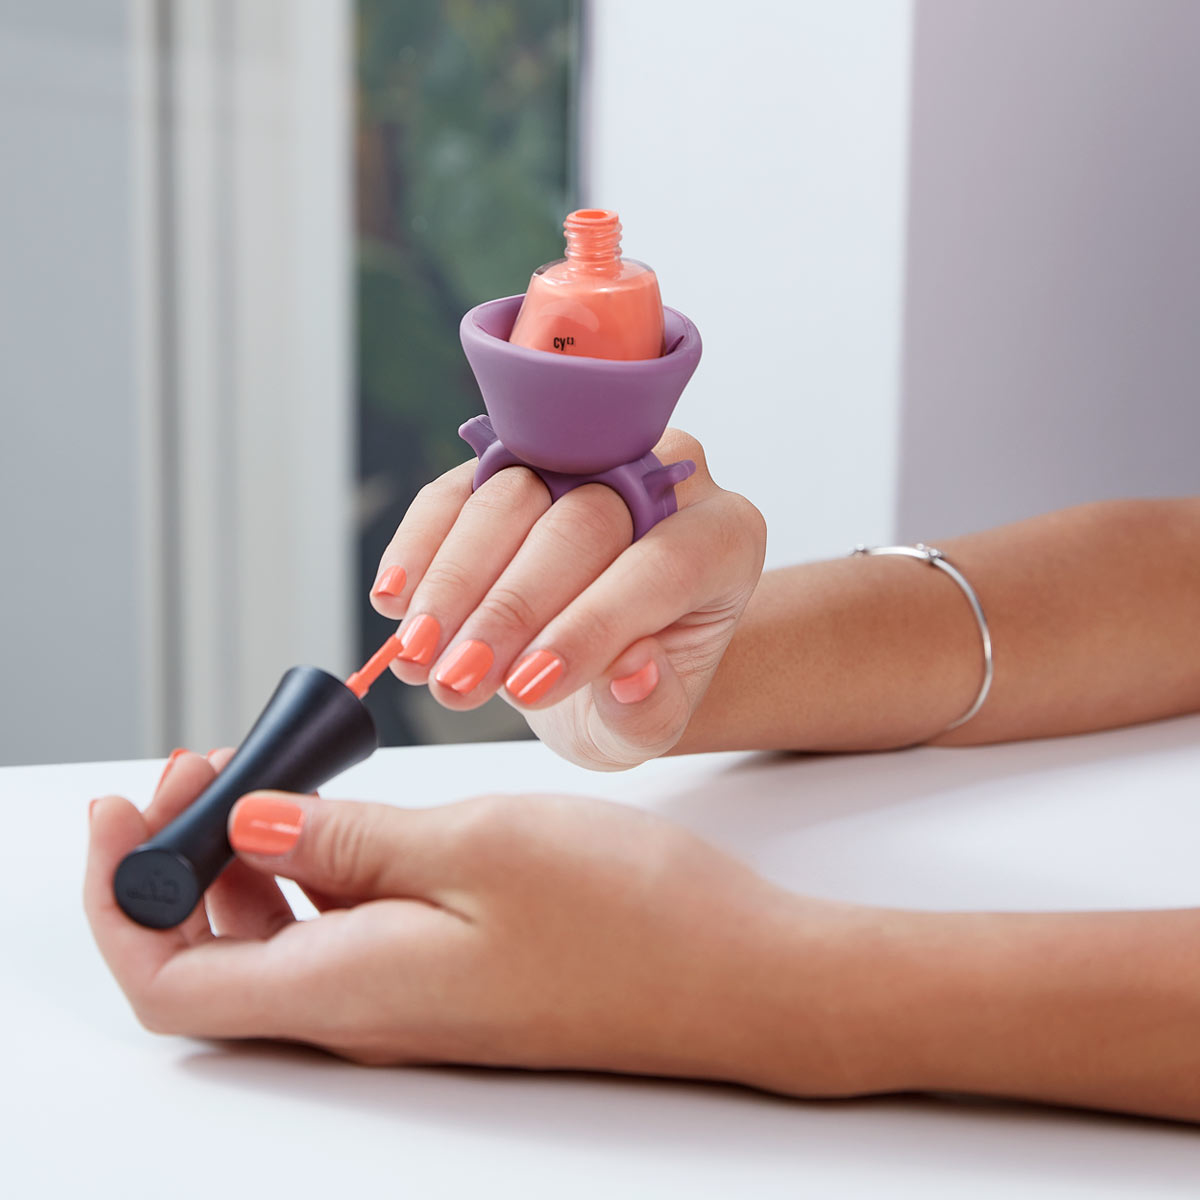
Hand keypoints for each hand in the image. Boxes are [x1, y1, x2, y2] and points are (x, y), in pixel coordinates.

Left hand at [85, 751, 870, 1093]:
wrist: (742, 977)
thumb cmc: (630, 914)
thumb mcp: (475, 846)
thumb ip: (348, 841)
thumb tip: (248, 827)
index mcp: (356, 988)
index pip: (172, 981)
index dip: (120, 898)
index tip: (120, 808)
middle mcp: (370, 1010)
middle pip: (214, 962)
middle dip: (180, 863)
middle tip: (202, 766)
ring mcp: (415, 998)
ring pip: (278, 945)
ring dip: (247, 865)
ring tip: (271, 775)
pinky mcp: (455, 977)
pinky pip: (344, 934)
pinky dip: (316, 875)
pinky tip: (350, 816)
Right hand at [370, 429, 765, 769]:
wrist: (595, 660)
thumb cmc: (631, 690)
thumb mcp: (646, 724)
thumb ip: (648, 709)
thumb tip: (634, 673)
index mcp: (723, 539)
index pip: (659, 568)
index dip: (590, 626)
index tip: (527, 688)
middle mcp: (660, 478)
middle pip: (582, 521)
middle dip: (510, 608)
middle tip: (457, 680)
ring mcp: (581, 456)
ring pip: (511, 494)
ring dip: (454, 582)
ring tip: (418, 657)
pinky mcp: (511, 459)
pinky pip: (457, 489)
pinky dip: (421, 545)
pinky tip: (395, 600)